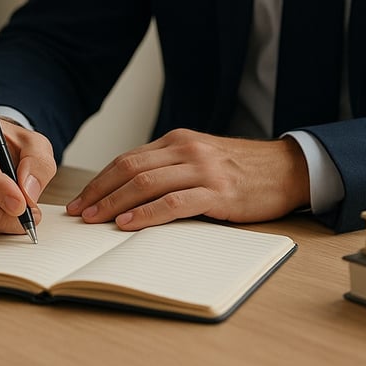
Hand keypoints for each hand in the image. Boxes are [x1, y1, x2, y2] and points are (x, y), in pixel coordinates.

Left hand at [66, 129, 309, 229]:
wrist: (287, 169)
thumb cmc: (240, 168)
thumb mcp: (199, 157)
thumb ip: (168, 167)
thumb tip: (127, 192)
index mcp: (176, 141)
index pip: (127, 159)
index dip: (99, 180)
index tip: (80, 200)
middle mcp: (185, 149)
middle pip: (129, 168)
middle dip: (99, 192)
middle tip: (78, 213)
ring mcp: (202, 169)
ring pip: (145, 183)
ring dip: (115, 203)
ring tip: (95, 220)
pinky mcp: (218, 191)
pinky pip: (174, 202)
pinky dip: (147, 213)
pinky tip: (129, 224)